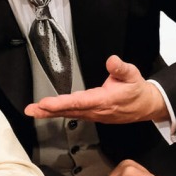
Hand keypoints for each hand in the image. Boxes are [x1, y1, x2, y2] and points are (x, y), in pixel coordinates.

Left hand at [25, 55, 167, 123]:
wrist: (145, 106)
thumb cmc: (136, 90)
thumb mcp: (133, 75)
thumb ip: (121, 68)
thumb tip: (111, 60)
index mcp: (104, 100)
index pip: (79, 102)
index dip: (61, 103)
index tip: (45, 103)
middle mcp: (97, 110)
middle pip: (69, 111)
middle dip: (48, 111)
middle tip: (30, 110)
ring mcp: (94, 115)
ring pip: (69, 114)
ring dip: (50, 113)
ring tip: (33, 111)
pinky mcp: (93, 115)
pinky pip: (73, 114)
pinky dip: (58, 113)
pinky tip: (48, 112)